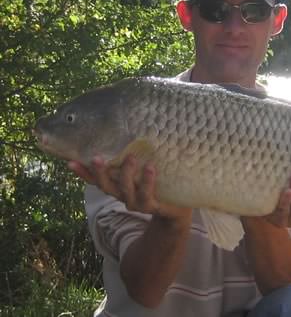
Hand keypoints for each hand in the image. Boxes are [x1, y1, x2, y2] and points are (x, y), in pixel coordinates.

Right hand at [68, 155, 190, 218]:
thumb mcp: (140, 169)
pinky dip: (147, 181)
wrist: (175, 209)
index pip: (95, 179)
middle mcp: (123, 195)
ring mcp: (137, 202)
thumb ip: (130, 156)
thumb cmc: (156, 182)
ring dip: (126, 173)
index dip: (82, 172)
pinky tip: (150, 168)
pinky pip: (147, 194)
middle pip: (106, 185)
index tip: (69, 161)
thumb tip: (123, 127)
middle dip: (100, 172)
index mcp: (117, 185)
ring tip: (130, 157)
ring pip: (126, 190)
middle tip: (95, 158)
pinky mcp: (153, 205)